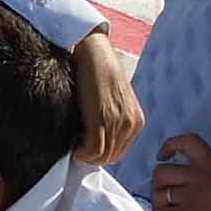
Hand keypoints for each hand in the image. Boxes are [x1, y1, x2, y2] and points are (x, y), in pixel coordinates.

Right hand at [68, 28, 141, 167]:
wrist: (94, 53)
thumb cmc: (98, 74)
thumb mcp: (114, 101)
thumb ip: (112, 120)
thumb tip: (95, 141)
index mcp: (136, 120)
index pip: (119, 152)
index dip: (101, 154)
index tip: (85, 146)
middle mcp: (131, 123)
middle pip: (112, 157)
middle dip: (92, 157)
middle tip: (77, 146)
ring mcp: (118, 122)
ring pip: (102, 157)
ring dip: (85, 155)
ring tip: (74, 143)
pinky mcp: (103, 118)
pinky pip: (93, 151)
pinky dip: (81, 152)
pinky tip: (73, 143)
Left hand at [147, 133, 210, 210]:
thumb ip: (202, 176)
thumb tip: (172, 178)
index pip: (188, 141)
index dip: (171, 145)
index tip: (164, 156)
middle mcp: (201, 178)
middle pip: (161, 171)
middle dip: (159, 188)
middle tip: (168, 202)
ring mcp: (192, 197)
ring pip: (157, 196)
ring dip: (161, 209)